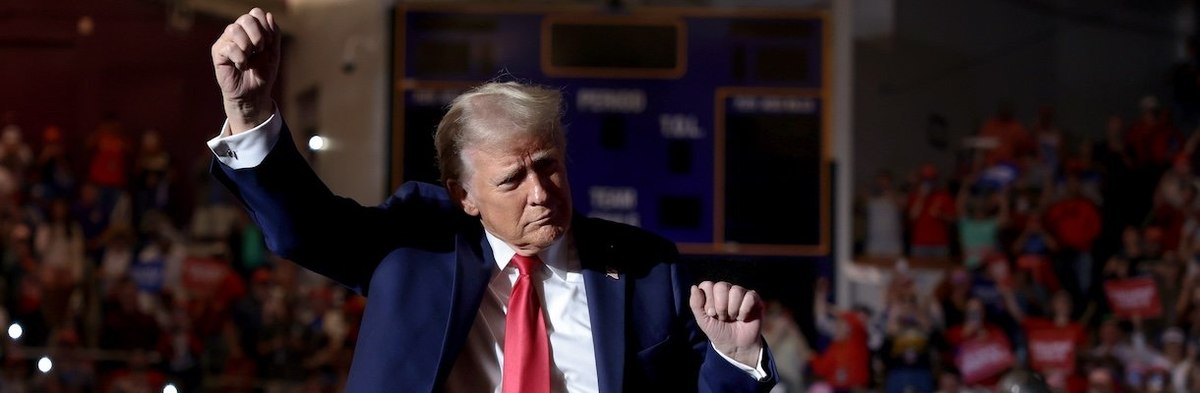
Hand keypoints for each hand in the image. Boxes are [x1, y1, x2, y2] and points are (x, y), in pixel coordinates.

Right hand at [211, 8, 279, 132]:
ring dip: (247, 45)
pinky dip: (240, 58)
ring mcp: (226, 41)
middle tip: (260, 50)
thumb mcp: (273, 53)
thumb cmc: (262, 73)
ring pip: (234, 29)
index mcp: (251, 30)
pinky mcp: (218, 53)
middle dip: (258, 35)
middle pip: (246, 18)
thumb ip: (274, 34)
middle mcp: (237, 32)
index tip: (269, 43)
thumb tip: (269, 15)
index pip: (256, 13)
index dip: (265, 27)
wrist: (254, 94)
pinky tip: (241, 66)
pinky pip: (229, 47)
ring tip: (250, 59)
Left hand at [689, 281, 763, 367]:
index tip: (712, 315)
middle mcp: (726, 290)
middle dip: (721, 307)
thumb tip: (694, 287)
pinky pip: (750, 296)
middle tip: (723, 318)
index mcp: (712, 293)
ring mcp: (740, 293)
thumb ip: (695, 305)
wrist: (736, 346)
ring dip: (733, 310)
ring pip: (736, 291)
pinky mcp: (753, 298)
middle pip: (721, 286)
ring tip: (733, 318)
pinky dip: (744, 311)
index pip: (707, 285)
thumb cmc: (719, 332)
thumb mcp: (703, 321)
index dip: (709, 302)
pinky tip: (743, 318)